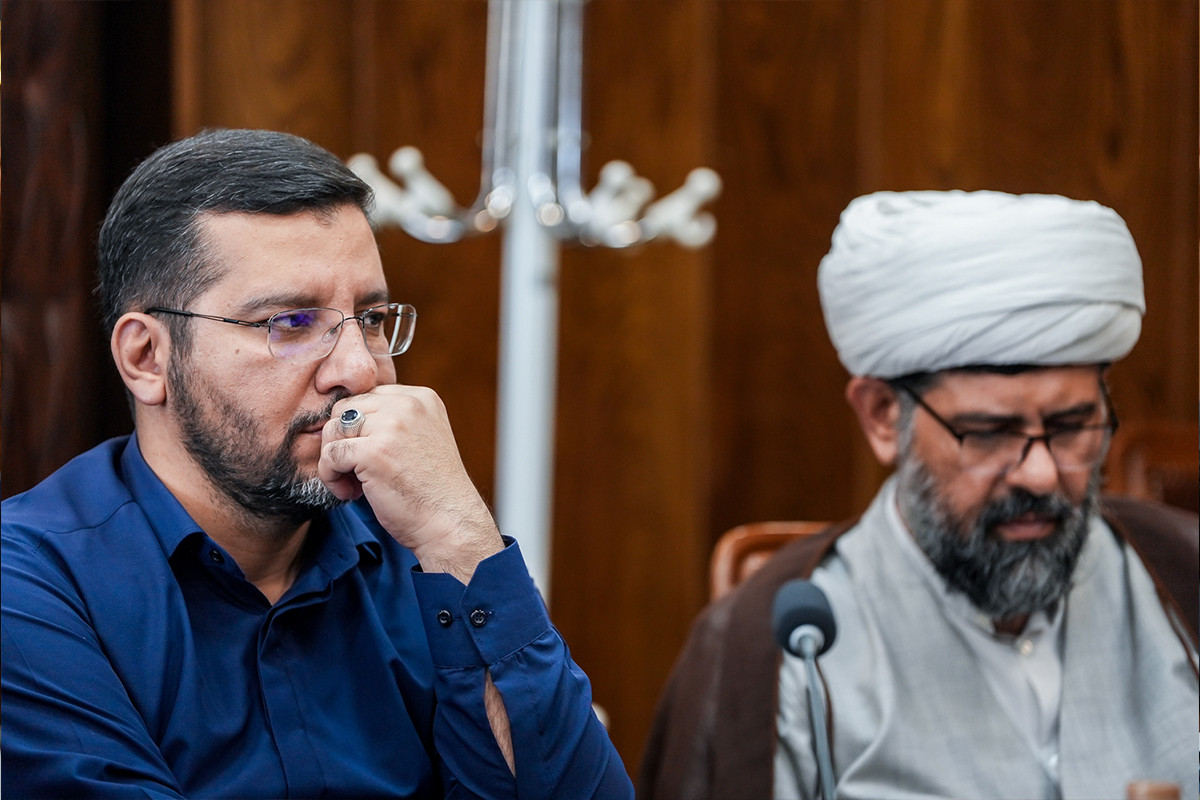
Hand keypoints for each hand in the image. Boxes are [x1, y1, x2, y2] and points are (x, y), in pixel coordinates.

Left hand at [318, 385, 502, 582]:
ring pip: (333, 429)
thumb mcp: (422, 439)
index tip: (369, 457)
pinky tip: (351, 494)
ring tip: (353, 484)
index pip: (367, 397)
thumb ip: (394, 421)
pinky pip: (330, 455)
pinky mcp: (373, 452)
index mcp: (421, 398)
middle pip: (345, 409)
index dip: (359, 429)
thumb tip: (343, 418)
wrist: (450, 522)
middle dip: (343, 441)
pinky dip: (331, 477)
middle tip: (356, 473)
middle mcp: (408, 404)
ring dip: (334, 460)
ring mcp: (391, 426)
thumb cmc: (432, 490)